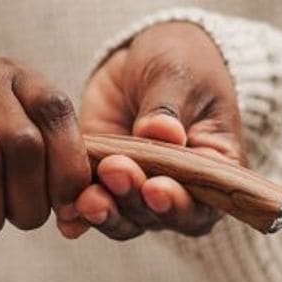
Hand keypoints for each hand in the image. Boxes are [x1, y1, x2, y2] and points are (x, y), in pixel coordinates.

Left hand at [62, 21, 245, 240]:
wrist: (142, 60)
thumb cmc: (180, 63)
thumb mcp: (178, 74)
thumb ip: (168, 106)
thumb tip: (162, 133)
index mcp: (213, 171)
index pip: (202, 204)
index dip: (179, 204)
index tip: (156, 187)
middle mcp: (180, 193)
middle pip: (159, 216)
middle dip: (135, 199)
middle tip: (115, 170)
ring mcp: (141, 194)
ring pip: (125, 220)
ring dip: (107, 212)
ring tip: (88, 198)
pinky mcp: (105, 187)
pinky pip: (94, 209)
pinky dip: (80, 216)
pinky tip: (69, 216)